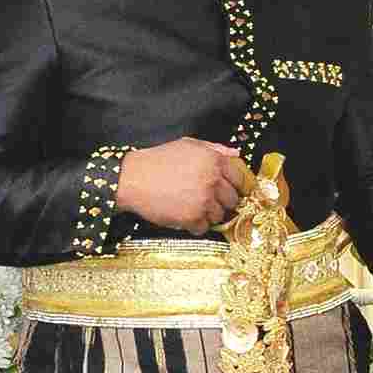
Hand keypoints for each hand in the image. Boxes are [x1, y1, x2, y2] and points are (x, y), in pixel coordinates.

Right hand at [117, 140, 251, 234]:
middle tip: (208, 200)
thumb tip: (235, 154)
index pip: (240, 178)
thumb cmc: (158, 160)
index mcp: (214, 160)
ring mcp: (204, 200)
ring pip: (219, 215)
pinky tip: (184, 215)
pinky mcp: (192, 218)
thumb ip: (214, 148)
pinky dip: (195, 225)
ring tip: (192, 206)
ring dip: (208, 214)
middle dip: (222, 201)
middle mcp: (212, 180)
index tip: (231, 191)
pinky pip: (204, 228)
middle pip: (232, 199)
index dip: (236, 186)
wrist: (133, 179)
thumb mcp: (187, 145)